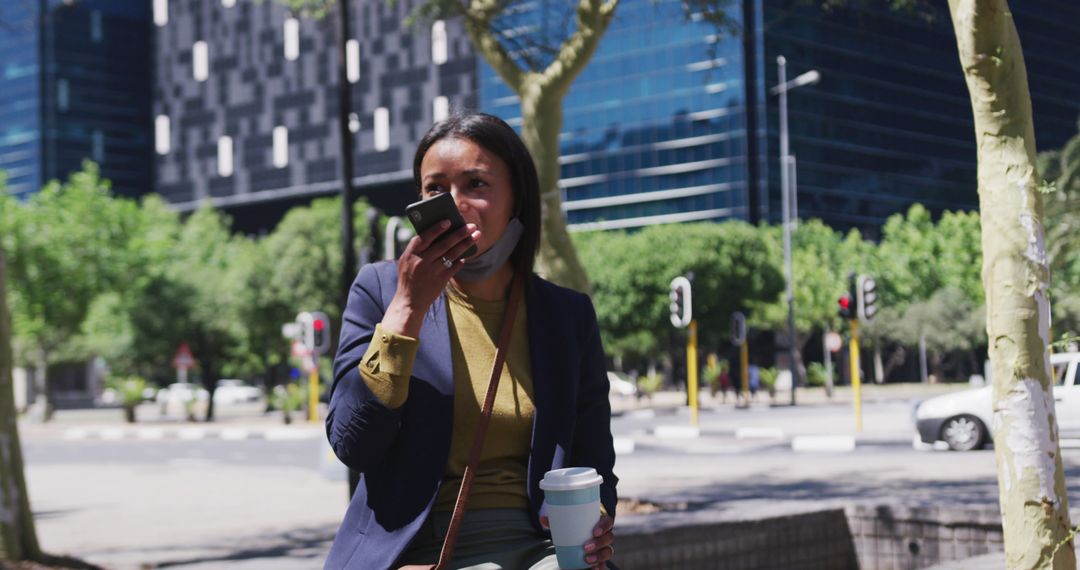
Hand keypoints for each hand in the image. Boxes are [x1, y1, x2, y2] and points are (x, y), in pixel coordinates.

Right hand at [382, 220, 479, 337]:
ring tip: (476, 236)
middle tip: (472, 226)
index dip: (437, 229)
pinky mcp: (440, 281)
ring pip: (452, 254)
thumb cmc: (409, 277)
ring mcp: (432, 272)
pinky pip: (454, 267)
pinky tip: (465, 255)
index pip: (425, 237)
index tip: (449, 220)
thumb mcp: (407, 261)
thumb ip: (418, 248)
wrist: (409, 302)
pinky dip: (460, 260)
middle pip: (444, 244)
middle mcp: (421, 262)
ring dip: (466, 244)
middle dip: (459, 234)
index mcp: (410, 254)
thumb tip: (437, 233)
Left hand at [538, 513, 614, 569]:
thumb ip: (556, 522)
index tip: (594, 531)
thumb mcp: (567, 525)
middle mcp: (605, 535)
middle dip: (599, 543)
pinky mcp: (601, 559)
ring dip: (599, 556)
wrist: (580, 539)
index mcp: (600, 523)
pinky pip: (605, 564)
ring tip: (587, 560)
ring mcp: (604, 548)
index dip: (604, 526)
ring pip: (608, 552)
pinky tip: (596, 569)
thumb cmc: (575, 529)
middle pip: (609, 538)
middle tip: (586, 547)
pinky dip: (602, 567)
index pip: (608, 522)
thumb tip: (542, 519)